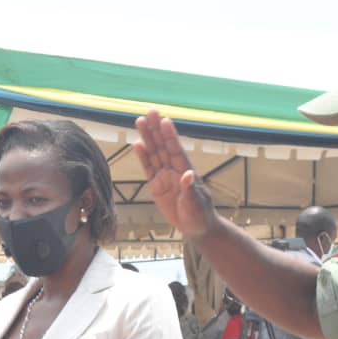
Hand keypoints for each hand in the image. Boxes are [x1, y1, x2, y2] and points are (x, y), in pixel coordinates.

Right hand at [134, 110, 218, 237]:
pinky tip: (138, 144)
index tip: (165, 121)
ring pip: (154, 153)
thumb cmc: (200, 215)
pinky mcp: (156, 186)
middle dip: (156, 129)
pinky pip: (148, 168)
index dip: (170, 136)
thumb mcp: (196, 204)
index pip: (176, 150)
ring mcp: (164, 176)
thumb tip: (188, 174)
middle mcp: (174, 169)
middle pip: (163, 146)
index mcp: (186, 171)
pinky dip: (143, 156)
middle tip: (150, 111)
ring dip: (148, 137)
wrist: (196, 227)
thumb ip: (190, 189)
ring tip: (140, 121)